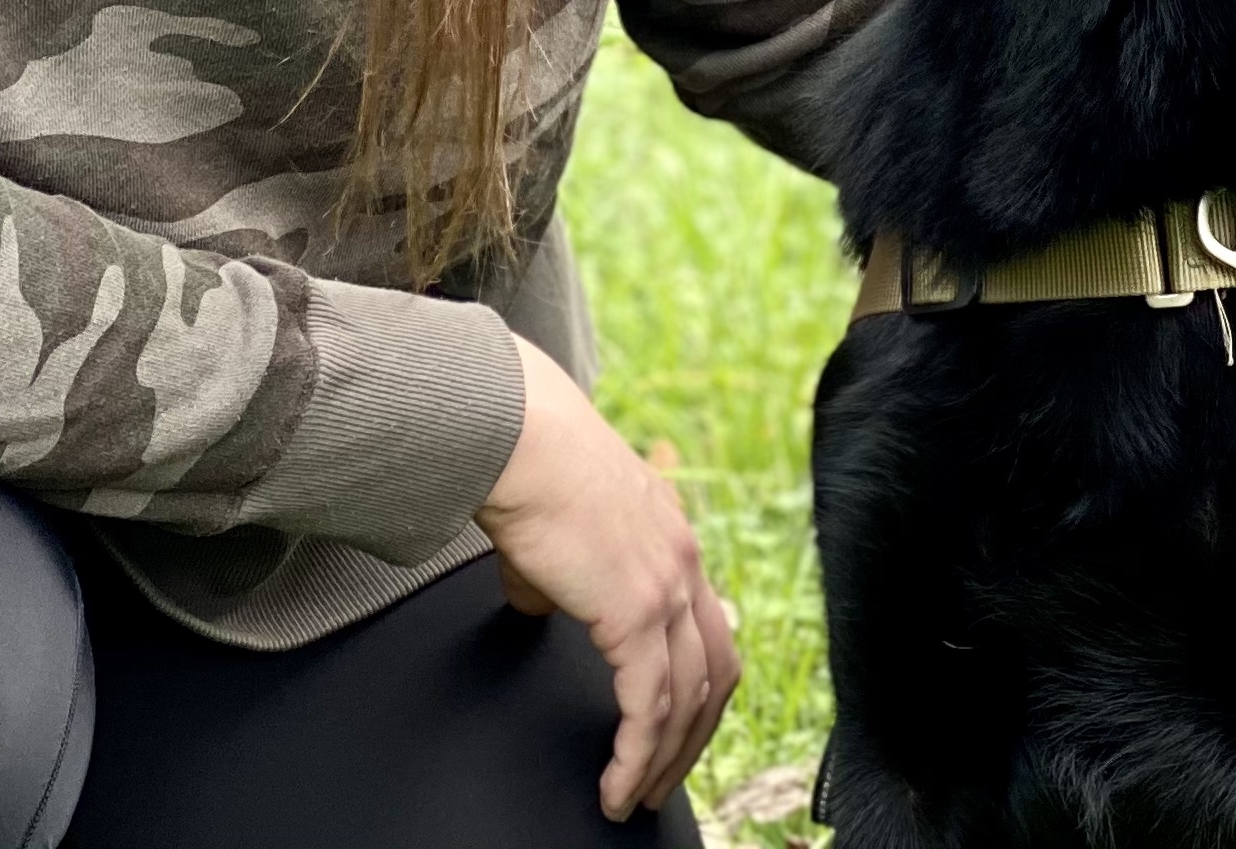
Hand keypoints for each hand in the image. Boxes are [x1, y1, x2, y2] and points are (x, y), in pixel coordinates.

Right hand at [478, 345, 740, 819]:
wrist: (519, 438)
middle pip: (717, 672)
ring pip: (687, 699)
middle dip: (694, 738)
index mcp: (673, 539)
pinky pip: (648, 707)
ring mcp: (667, 587)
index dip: (701, 687)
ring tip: (634, 797)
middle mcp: (684, 563)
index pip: (711, 629)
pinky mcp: (636, 613)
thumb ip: (559, 572)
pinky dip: (636, 755)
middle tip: (664, 782)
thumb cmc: (528, 466)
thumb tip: (537, 601)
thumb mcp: (558, 529)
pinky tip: (617, 784)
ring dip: (664, 760)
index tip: (680, 727)